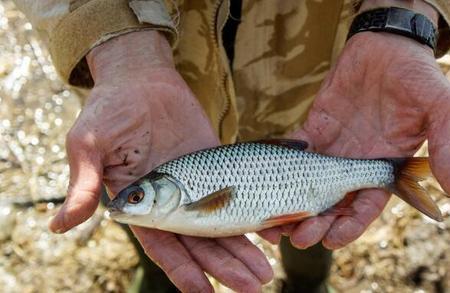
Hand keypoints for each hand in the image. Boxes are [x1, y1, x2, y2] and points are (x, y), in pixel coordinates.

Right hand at [49, 31, 271, 291]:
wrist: (141, 78)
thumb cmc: (109, 109)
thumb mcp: (90, 144)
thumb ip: (84, 184)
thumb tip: (58, 225)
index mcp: (141, 205)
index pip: (164, 245)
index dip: (184, 269)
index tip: (206, 292)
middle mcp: (171, 201)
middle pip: (201, 241)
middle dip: (225, 265)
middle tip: (253, 285)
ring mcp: (197, 184)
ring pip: (222, 222)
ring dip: (243, 247)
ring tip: (266, 270)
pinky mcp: (216, 165)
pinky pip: (237, 191)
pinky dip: (254, 210)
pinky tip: (274, 229)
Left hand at [259, 29, 449, 247]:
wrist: (385, 48)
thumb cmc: (415, 76)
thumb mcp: (438, 107)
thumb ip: (447, 143)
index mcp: (382, 167)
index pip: (365, 206)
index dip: (350, 226)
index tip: (331, 240)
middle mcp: (353, 164)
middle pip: (332, 203)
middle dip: (316, 223)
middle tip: (298, 237)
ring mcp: (331, 148)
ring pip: (307, 184)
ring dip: (291, 204)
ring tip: (273, 222)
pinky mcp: (312, 130)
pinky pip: (293, 152)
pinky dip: (280, 167)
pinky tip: (266, 181)